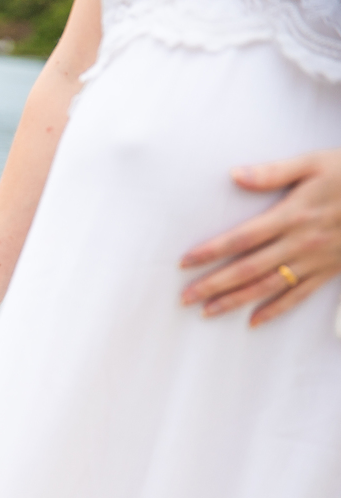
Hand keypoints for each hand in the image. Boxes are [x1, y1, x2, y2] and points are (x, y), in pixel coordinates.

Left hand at [180, 148, 340, 325]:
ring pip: (268, 287)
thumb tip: (234, 175)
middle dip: (213, 285)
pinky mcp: (330, 271)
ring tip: (207, 312)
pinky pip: (299, 296)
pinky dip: (275, 310)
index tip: (184, 262)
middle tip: (184, 298)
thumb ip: (273, 172)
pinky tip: (253, 321)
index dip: (210, 252)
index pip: (240, 238)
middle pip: (248, 269)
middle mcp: (300, 243)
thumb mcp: (315, 163)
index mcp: (292, 215)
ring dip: (235, 301)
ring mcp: (315, 260)